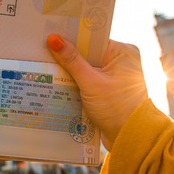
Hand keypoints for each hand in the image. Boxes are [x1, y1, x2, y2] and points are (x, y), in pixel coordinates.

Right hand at [47, 34, 147, 150]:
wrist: (130, 138)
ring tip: (47, 67)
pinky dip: (76, 82)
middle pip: (87, 52)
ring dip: (70, 71)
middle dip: (68, 55)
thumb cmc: (117, 109)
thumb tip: (54, 39)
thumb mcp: (91, 83)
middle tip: (43, 51)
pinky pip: (88, 80)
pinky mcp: (107, 89)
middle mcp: (120, 60)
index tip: (50, 35)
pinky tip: (59, 83)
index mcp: (123, 52)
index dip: (71, 37)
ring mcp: (114, 75)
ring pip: (85, 67)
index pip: (92, 38)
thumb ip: (72, 61)